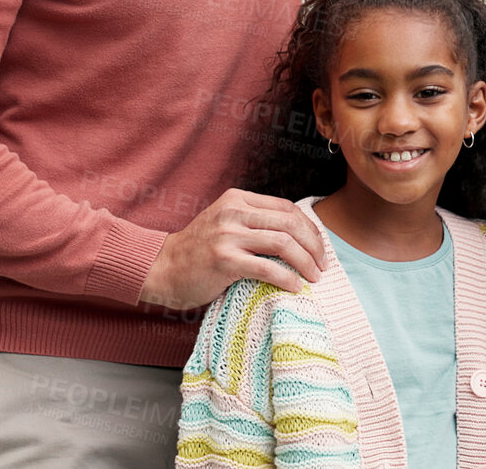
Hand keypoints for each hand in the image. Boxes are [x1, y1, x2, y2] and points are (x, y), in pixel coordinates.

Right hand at [138, 189, 326, 309]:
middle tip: (323, 265)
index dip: (309, 228)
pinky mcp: (224, 260)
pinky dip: (286, 278)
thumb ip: (253, 222)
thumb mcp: (225, 223)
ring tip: (314, 277)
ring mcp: (227, 235)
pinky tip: (295, 287)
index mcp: (237, 199)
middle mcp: (233, 212)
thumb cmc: (198, 251)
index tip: (319, 247)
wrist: (163, 268)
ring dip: (305, 262)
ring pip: (282, 243)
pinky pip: (266, 267)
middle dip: (314, 245)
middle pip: (289, 223)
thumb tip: (297, 235)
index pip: (286, 207)